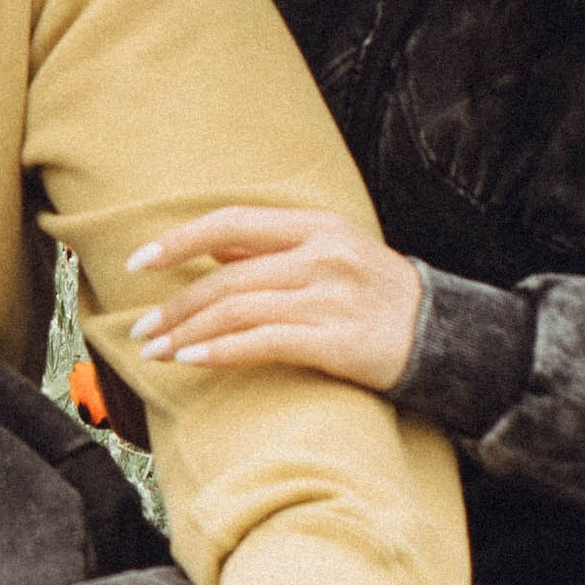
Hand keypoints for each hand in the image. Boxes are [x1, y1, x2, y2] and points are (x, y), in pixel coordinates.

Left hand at [124, 207, 423, 393]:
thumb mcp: (334, 253)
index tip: (139, 263)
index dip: (179, 241)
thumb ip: (275, 249)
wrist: (445, 337)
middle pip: (227, 276)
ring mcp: (331, 298)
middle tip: (141, 329)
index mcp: (317, 226)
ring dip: (187, 333)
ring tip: (156, 352)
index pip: (231, 223)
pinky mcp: (338, 341)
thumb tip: (211, 248)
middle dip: (175, 304)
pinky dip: (221, 351)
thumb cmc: (379, 297)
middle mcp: (322, 255)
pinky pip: (264, 343)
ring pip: (238, 310)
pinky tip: (194, 361)